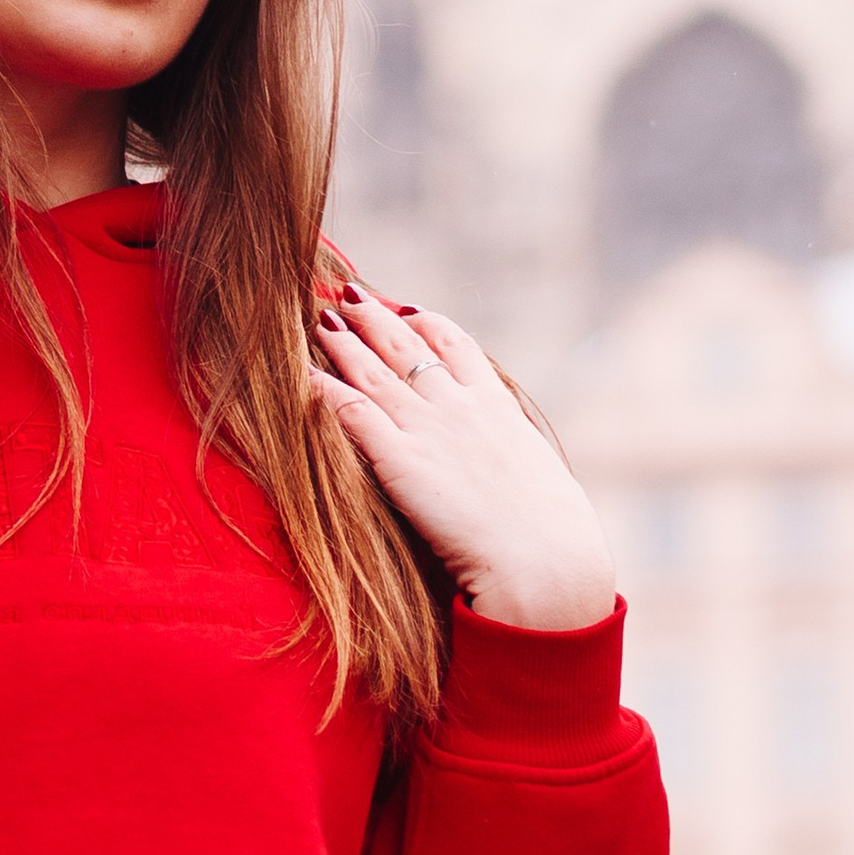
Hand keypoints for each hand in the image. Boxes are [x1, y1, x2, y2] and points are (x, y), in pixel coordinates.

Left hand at [311, 286, 615, 634]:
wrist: (543, 559)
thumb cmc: (552, 533)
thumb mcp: (537, 473)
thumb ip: (512, 453)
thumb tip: (512, 459)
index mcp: (496, 406)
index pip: (457, 345)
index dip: (426, 323)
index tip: (406, 310)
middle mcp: (458, 407)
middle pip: (407, 347)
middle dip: (374, 317)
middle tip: (348, 294)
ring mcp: (428, 431)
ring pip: (374, 372)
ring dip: (343, 342)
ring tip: (320, 320)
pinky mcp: (400, 461)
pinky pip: (352, 412)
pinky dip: (324, 389)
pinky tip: (301, 374)